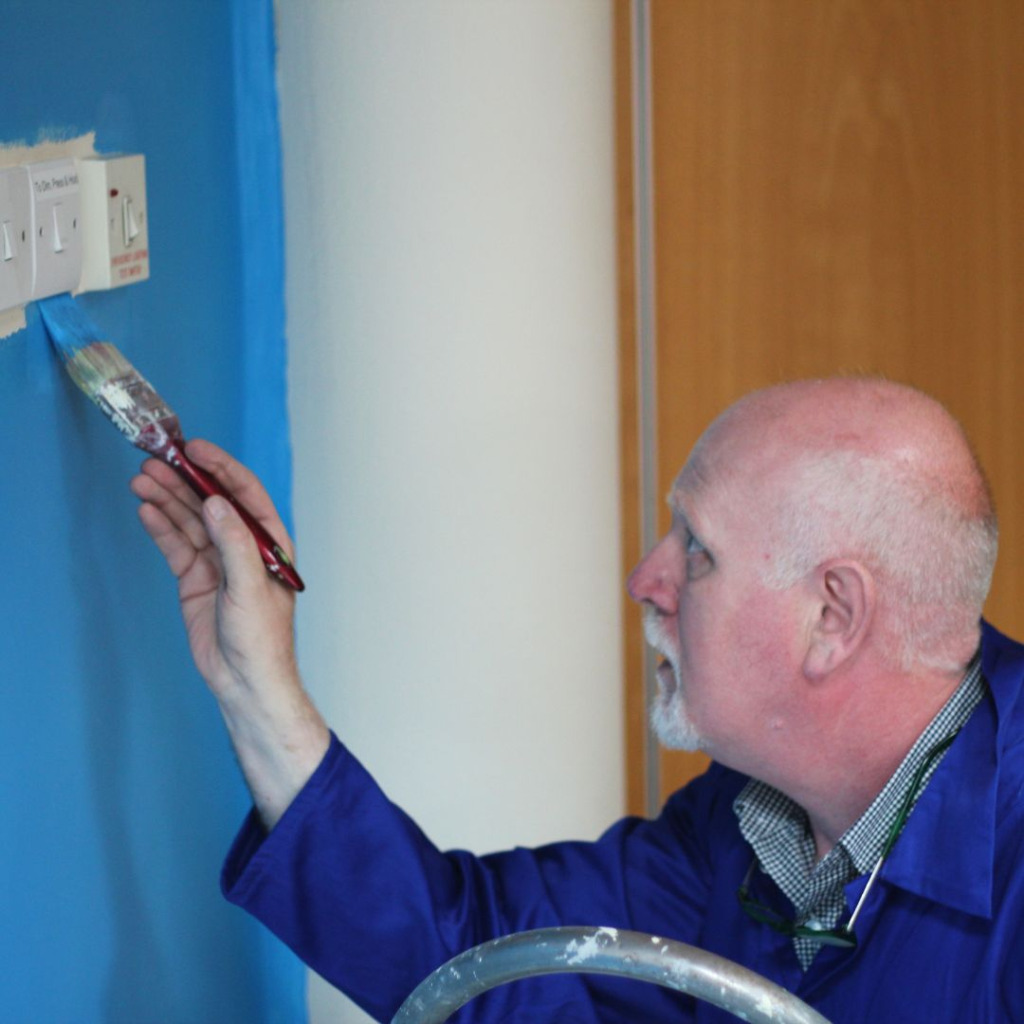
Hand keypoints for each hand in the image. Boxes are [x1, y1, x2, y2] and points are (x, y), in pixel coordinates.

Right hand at [132, 439, 328, 826]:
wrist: (244, 681)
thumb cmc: (261, 638)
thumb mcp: (250, 587)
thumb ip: (234, 543)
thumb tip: (217, 504)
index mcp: (269, 542)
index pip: (243, 494)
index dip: (220, 468)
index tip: (194, 448)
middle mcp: (243, 547)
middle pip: (211, 503)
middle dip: (184, 480)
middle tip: (155, 459)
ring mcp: (218, 562)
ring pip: (189, 521)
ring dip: (168, 498)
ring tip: (142, 478)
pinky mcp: (196, 580)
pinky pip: (176, 546)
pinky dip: (161, 527)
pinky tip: (146, 509)